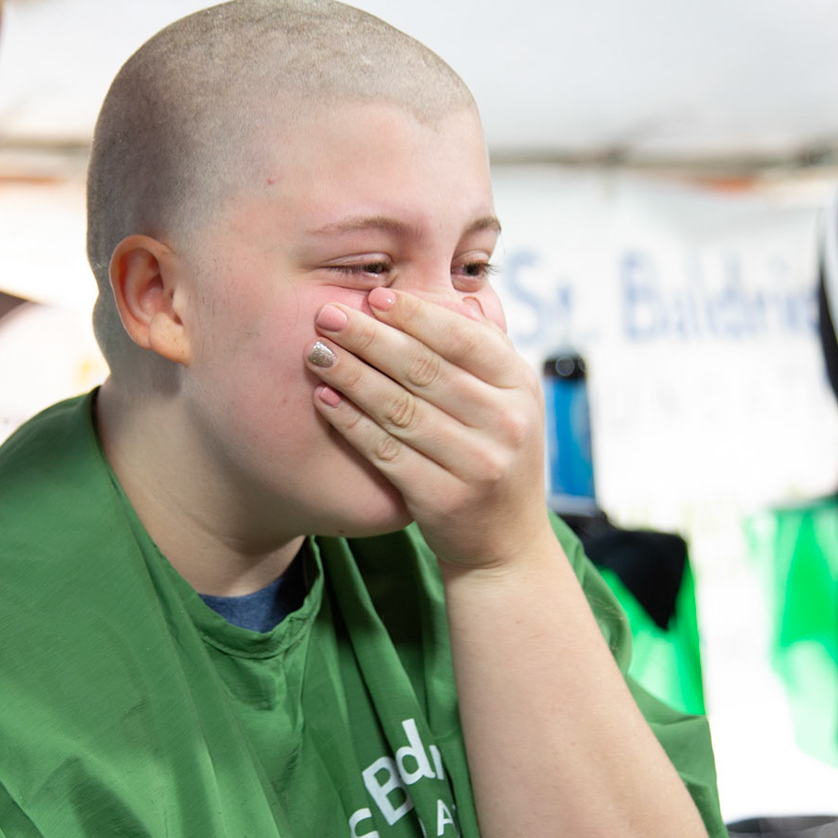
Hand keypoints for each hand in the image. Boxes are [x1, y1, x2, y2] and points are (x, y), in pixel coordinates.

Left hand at [306, 286, 544, 569]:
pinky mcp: (444, 499)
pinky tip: (325, 399)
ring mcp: (477, 464)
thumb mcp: (509, 400)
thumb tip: (460, 293)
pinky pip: (386, 451)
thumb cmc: (496, 455)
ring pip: (401, 409)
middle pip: (426, 370)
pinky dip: (352, 422)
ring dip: (352, 376)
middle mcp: (506, 423)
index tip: (374, 295)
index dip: (416, 314)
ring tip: (317, 351)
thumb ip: (486, 348)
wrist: (505, 543)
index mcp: (521, 386)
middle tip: (327, 314)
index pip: (464, 338)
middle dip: (371, 338)